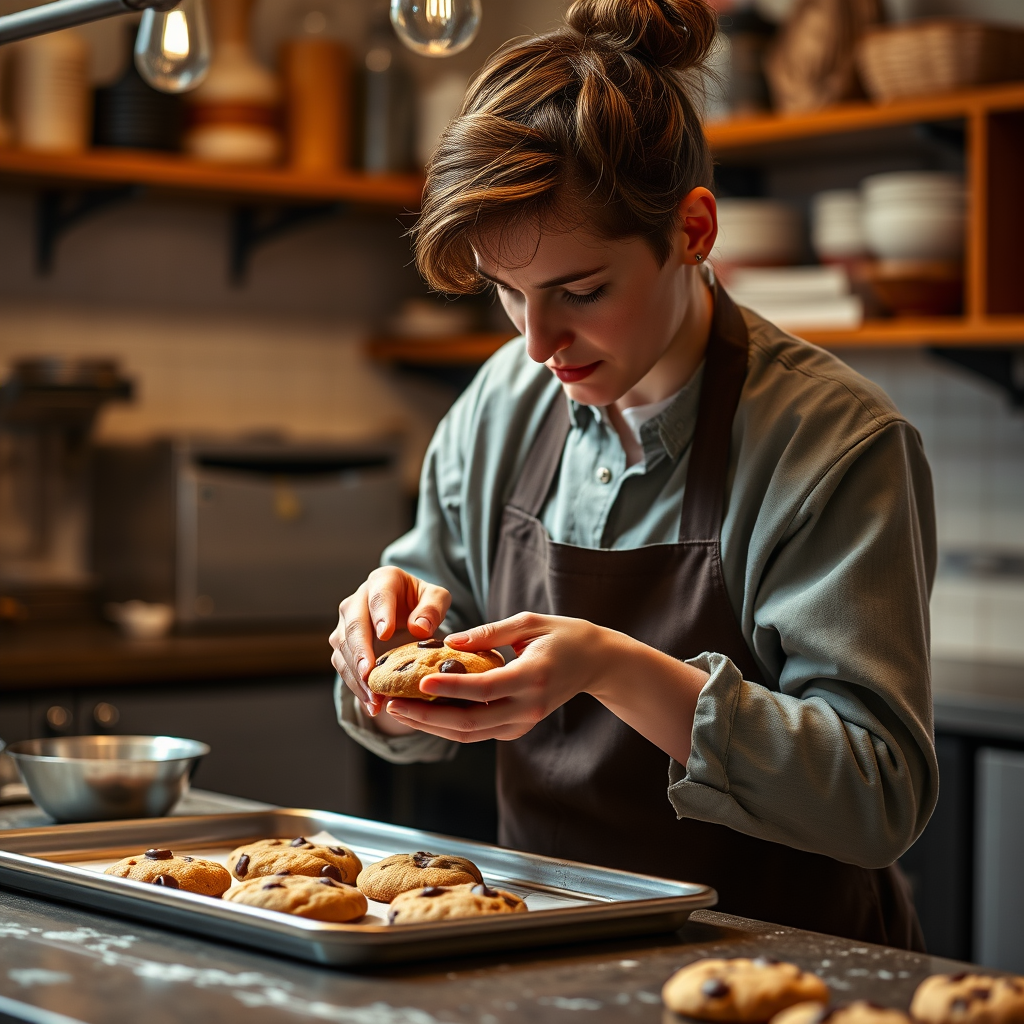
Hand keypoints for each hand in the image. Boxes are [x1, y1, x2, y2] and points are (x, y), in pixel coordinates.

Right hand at [329, 567, 451, 723]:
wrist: (407, 612)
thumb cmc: (423, 604)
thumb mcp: (436, 599)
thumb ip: (432, 608)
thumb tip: (419, 628)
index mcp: (382, 581)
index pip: (379, 596)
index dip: (381, 614)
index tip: (386, 634)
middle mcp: (357, 601)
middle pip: (354, 625)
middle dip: (361, 652)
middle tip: (369, 674)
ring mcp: (346, 624)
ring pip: (344, 650)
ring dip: (357, 676)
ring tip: (374, 698)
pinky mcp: (343, 647)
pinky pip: (344, 668)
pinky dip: (357, 687)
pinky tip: (371, 704)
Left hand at [383, 611, 709, 762]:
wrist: (596, 663)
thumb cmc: (563, 635)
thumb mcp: (529, 622)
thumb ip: (488, 633)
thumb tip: (449, 643)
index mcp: (532, 677)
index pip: (482, 689)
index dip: (448, 689)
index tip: (417, 682)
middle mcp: (528, 708)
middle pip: (468, 723)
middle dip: (426, 716)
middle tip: (392, 703)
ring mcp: (523, 723)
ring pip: (469, 734)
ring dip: (431, 725)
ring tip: (398, 709)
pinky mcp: (517, 728)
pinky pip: (477, 732)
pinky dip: (447, 726)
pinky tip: (423, 712)